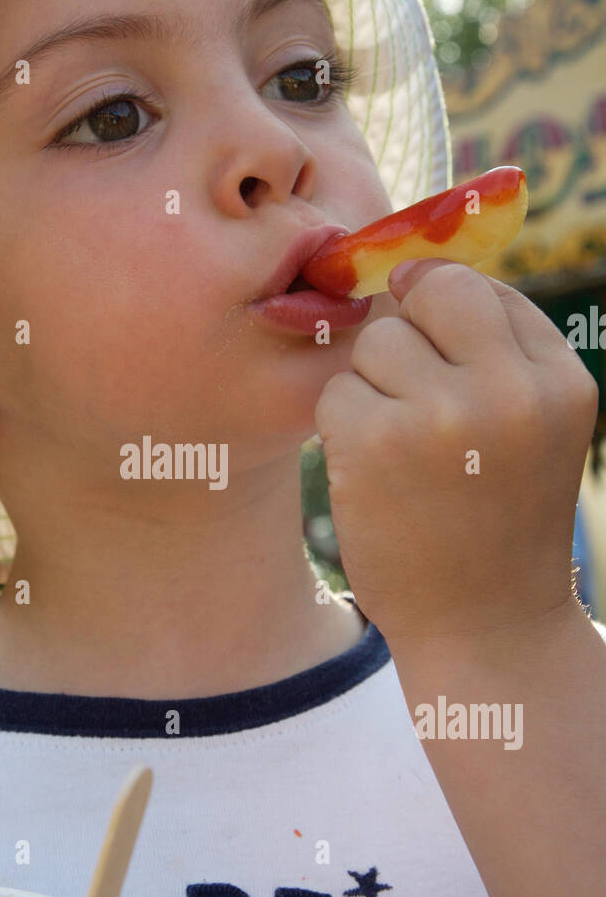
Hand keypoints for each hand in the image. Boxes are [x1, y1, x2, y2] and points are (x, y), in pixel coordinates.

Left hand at [313, 259, 598, 650]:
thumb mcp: (536, 429)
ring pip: (376, 341)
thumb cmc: (499, 521)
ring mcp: (442, 414)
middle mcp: (509, 389)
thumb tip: (416, 271)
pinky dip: (343, 427)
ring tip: (402, 448)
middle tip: (410, 390)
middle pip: (428, 292)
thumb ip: (498, 352)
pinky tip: (375, 474)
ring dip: (373, 386)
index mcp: (559, 379)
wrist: (486, 626)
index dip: (442, 306)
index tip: (430, 341)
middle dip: (408, 330)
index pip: (485, 288)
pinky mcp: (377, 441)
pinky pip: (337, 391)